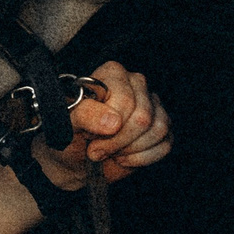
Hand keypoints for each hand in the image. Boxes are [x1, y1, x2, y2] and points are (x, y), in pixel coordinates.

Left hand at [38, 60, 170, 190]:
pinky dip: (142, 159)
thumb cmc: (70, 136)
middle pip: (143, 117)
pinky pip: (165, 144)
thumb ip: (85, 115)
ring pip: (158, 130)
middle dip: (118, 141)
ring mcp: (153, 105)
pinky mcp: (162, 127)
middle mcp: (136, 84)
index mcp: (113, 74)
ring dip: (130, 150)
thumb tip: (112, 121)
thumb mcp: (67, 123)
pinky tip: (124, 156)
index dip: (108, 125)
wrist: (75, 159)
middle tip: (97, 148)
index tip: (89, 136)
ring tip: (111, 151)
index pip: (125, 101)